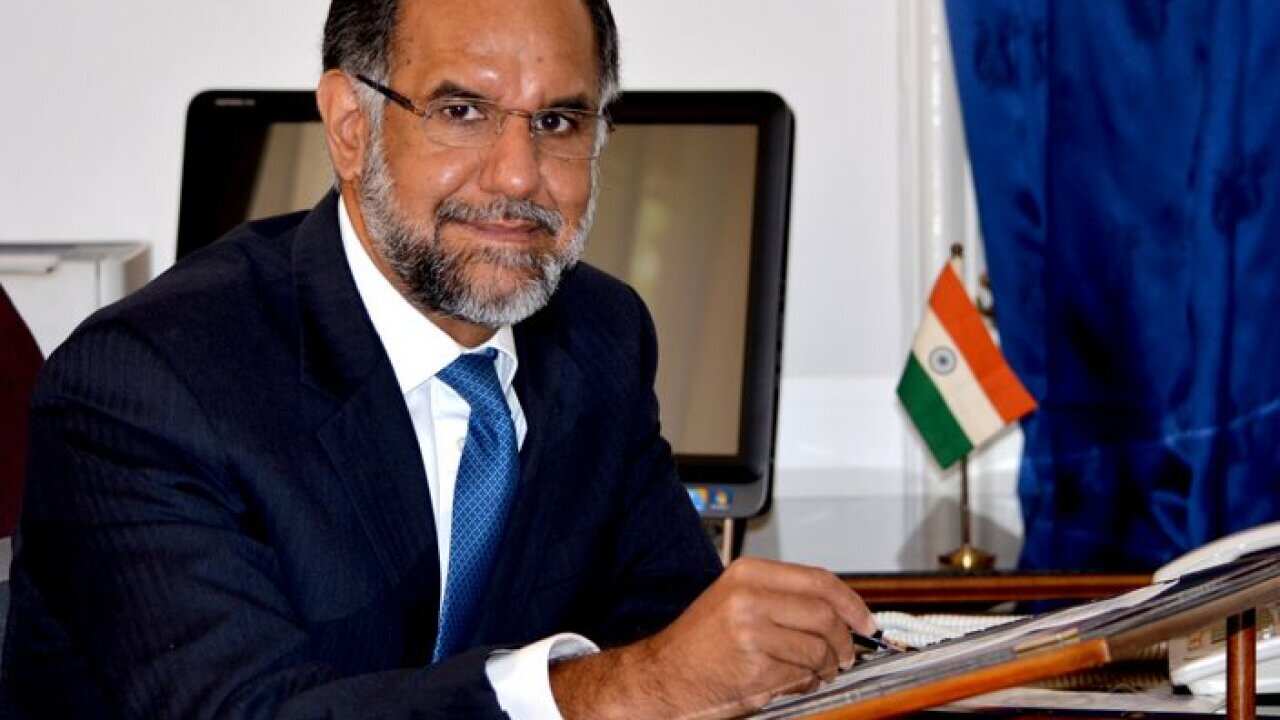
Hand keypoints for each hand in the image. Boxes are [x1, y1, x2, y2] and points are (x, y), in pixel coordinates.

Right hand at [550, 557, 874, 718]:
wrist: (662, 677)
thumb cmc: (700, 645)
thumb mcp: (738, 603)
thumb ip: (784, 600)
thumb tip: (841, 612)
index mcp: (748, 574)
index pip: (819, 580)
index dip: (851, 603)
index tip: (866, 622)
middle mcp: (749, 597)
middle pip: (825, 615)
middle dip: (844, 642)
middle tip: (845, 657)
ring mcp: (751, 632)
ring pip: (818, 648)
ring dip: (826, 667)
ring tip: (815, 673)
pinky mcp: (754, 666)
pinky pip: (801, 675)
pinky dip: (805, 684)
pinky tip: (789, 682)